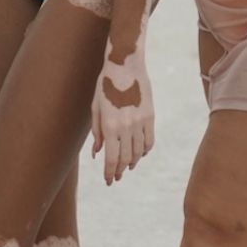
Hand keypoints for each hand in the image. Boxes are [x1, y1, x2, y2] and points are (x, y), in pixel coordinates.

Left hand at [90, 44, 154, 185]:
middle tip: (115, 177)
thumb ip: (97, 133)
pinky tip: (140, 154)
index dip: (109, 173)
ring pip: (139, 151)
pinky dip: (145, 150)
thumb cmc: (105, 85)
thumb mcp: (96, 108)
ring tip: (127, 167)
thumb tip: (97, 153)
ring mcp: (140, 122)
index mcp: (110, 125)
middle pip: (125, 158)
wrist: (125, 65)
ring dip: (132, 162)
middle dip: (119, 171)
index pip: (111, 158)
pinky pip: (150, 140)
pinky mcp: (150, 116)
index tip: (108, 181)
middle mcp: (126, 126)